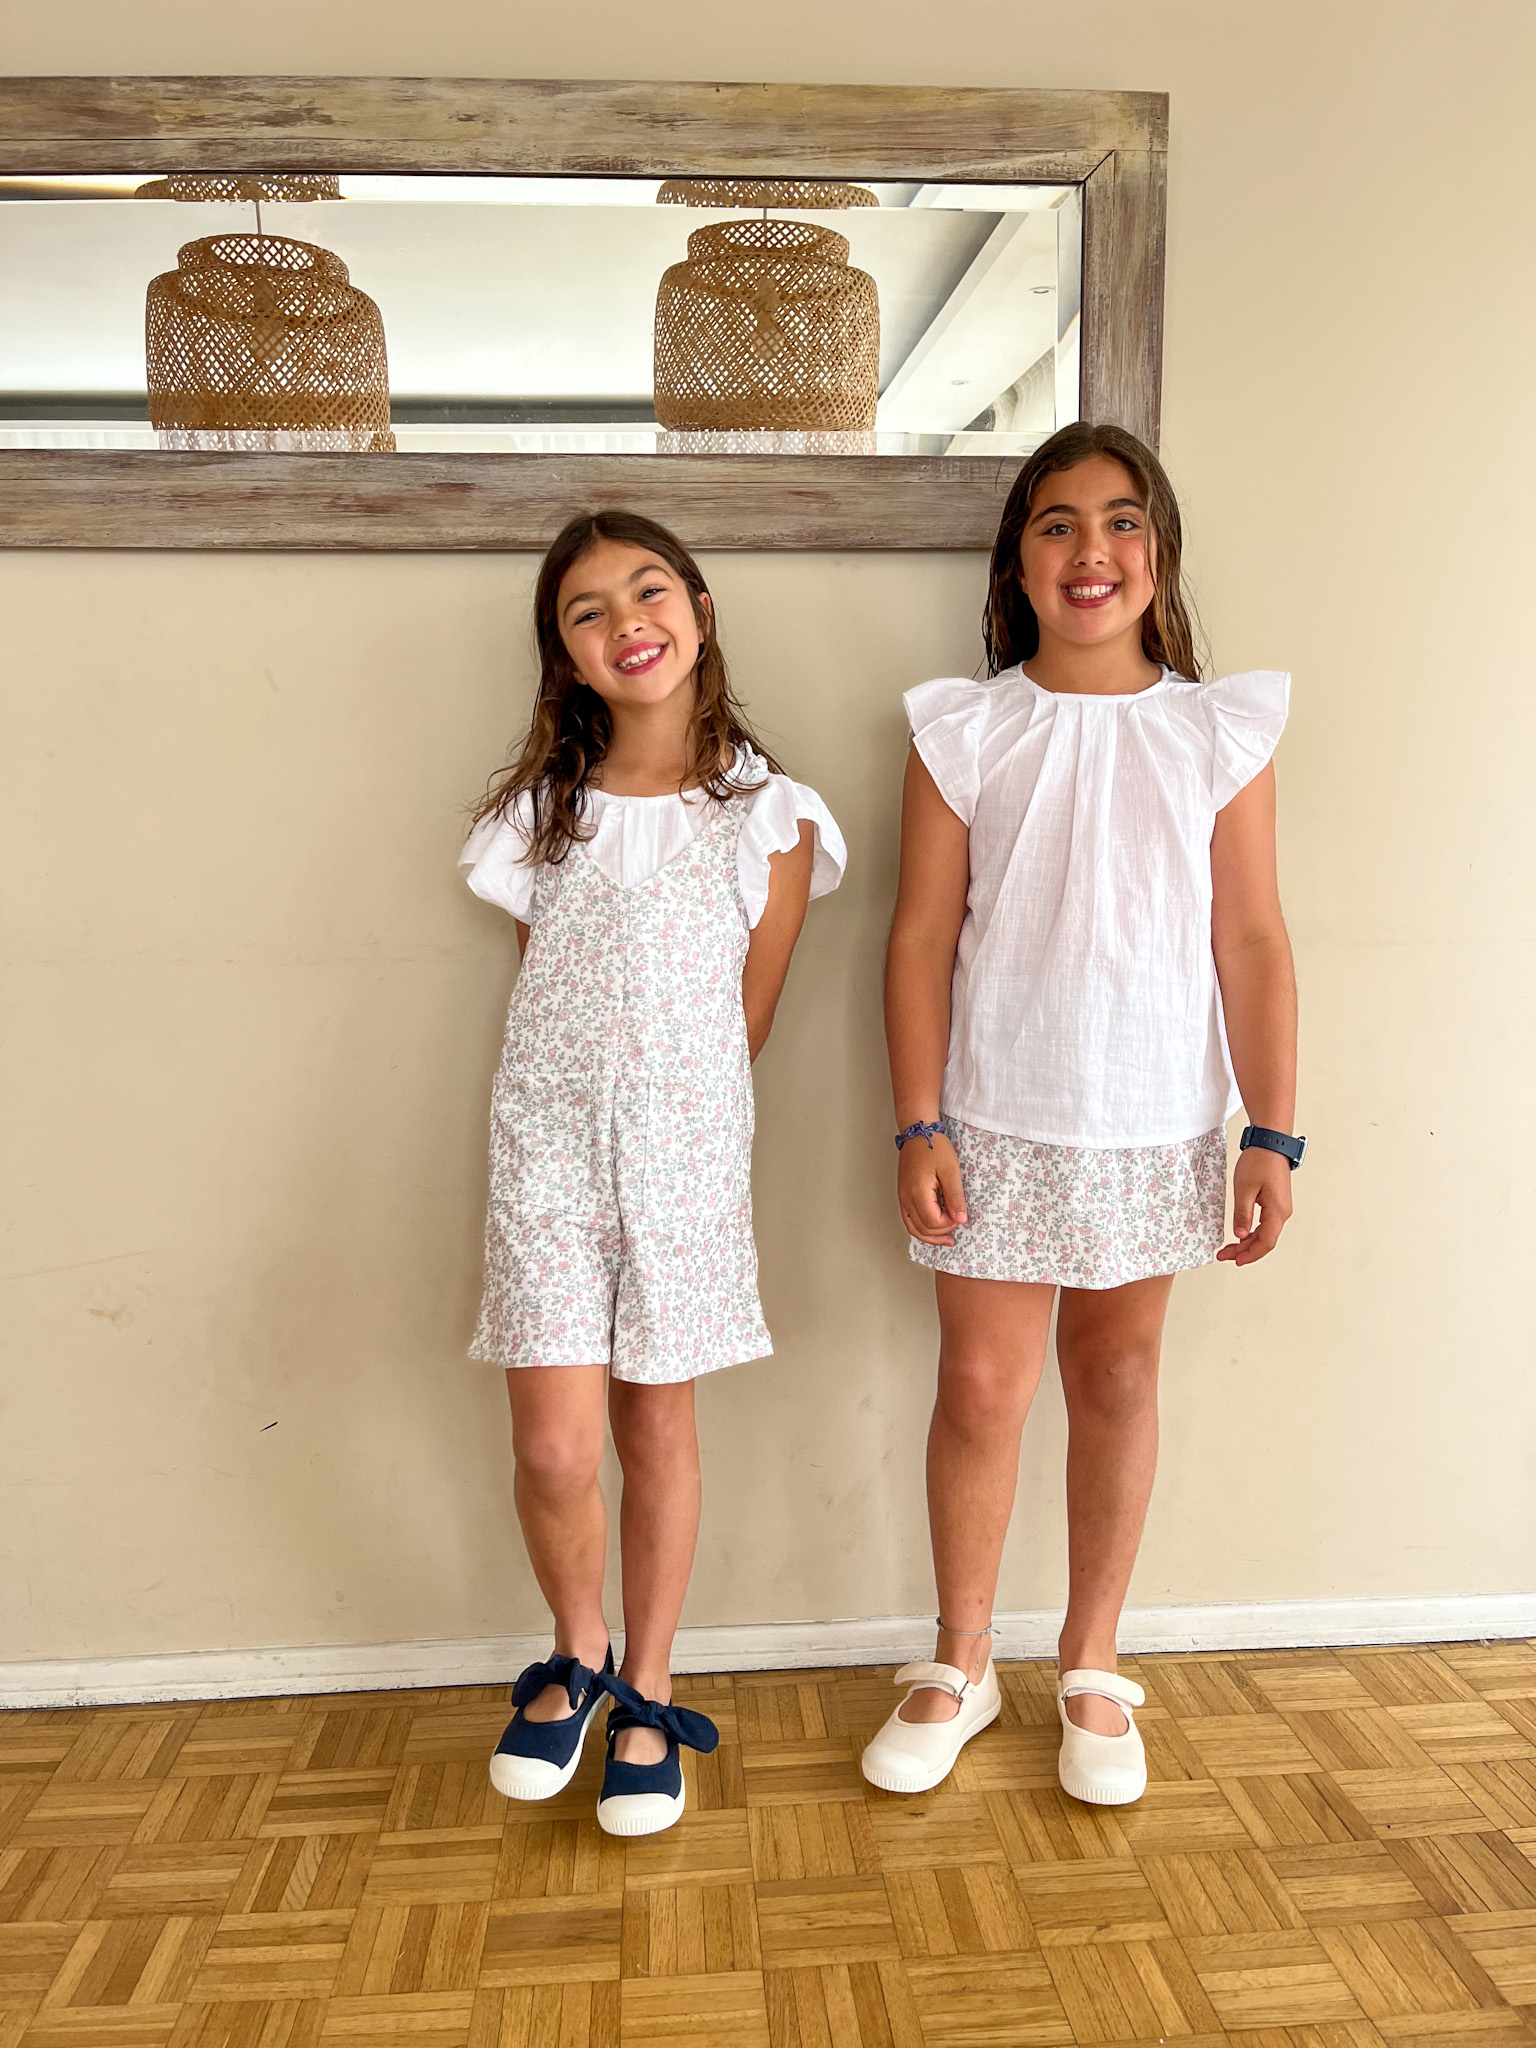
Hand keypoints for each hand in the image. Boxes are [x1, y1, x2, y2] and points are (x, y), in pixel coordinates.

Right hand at [898, 1131, 967, 1245]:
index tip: (960, 1215)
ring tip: (946, 1239)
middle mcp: (906, 1198)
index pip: (932, 1221)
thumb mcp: (951, 1170)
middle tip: (957, 1228)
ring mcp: (903, 1197)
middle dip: (941, 1233)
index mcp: (918, 1192)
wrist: (918, 1133)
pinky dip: (921, 1228)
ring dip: (930, 1237)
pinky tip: (932, 1228)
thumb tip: (960, 1219)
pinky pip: (909, 1219)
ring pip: (913, 1228)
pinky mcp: (903, 1195)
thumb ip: (955, 1196)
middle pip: (922, 1229)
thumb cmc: (934, 1148)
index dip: (948, 1224)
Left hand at [1217, 1146, 1293, 1264]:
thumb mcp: (1244, 1189)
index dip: (1251, 1254)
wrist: (1270, 1143)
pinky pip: (1264, 1224)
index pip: (1266, 1242)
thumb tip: (1240, 1234)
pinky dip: (1251, 1232)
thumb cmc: (1259, 1162)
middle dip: (1244, 1251)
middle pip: (1265, 1240)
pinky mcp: (1275, 1202)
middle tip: (1224, 1255)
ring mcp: (1280, 1207)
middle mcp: (1282, 1212)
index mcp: (1277, 1211)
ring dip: (1247, 1242)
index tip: (1235, 1261)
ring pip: (1264, 1233)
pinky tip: (1239, 1234)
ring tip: (1228, 1248)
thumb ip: (1242, 1214)